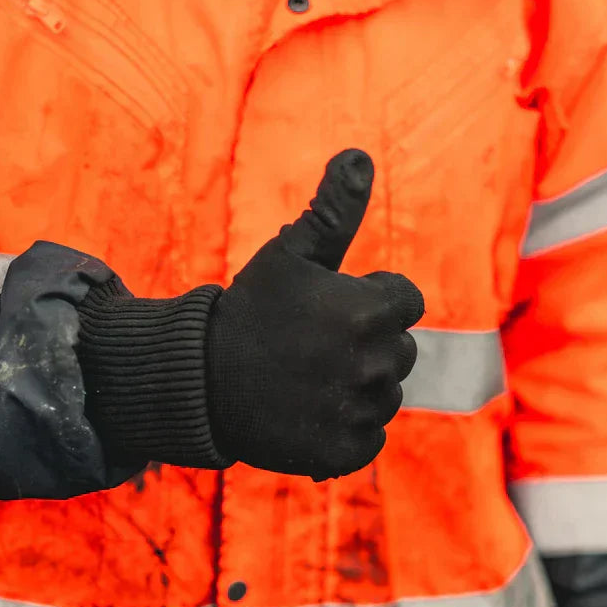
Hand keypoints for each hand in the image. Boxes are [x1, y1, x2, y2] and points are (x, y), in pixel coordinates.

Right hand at [205, 149, 423, 479]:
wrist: (201, 382)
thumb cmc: (249, 310)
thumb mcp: (290, 254)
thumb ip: (334, 209)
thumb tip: (360, 154)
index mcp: (371, 312)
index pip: (405, 301)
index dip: (368, 299)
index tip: (326, 307)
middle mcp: (375, 364)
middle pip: (400, 350)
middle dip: (366, 344)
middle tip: (311, 346)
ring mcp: (360, 412)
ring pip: (386, 395)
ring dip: (357, 387)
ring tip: (306, 379)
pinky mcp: (345, 451)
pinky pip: (368, 438)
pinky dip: (345, 429)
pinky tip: (308, 412)